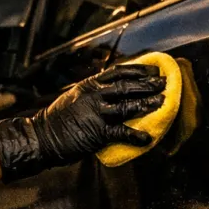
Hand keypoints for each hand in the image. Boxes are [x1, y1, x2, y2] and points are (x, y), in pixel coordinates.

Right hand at [0, 64, 165, 181]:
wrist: (43, 137)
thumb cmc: (58, 119)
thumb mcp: (75, 97)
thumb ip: (93, 93)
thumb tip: (112, 92)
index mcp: (90, 85)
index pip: (119, 72)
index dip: (139, 70)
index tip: (153, 70)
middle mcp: (95, 95)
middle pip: (128, 86)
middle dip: (148, 85)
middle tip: (164, 84)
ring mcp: (98, 113)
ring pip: (129, 106)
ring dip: (148, 104)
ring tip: (163, 102)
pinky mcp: (99, 132)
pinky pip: (124, 133)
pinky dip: (137, 136)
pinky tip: (149, 138)